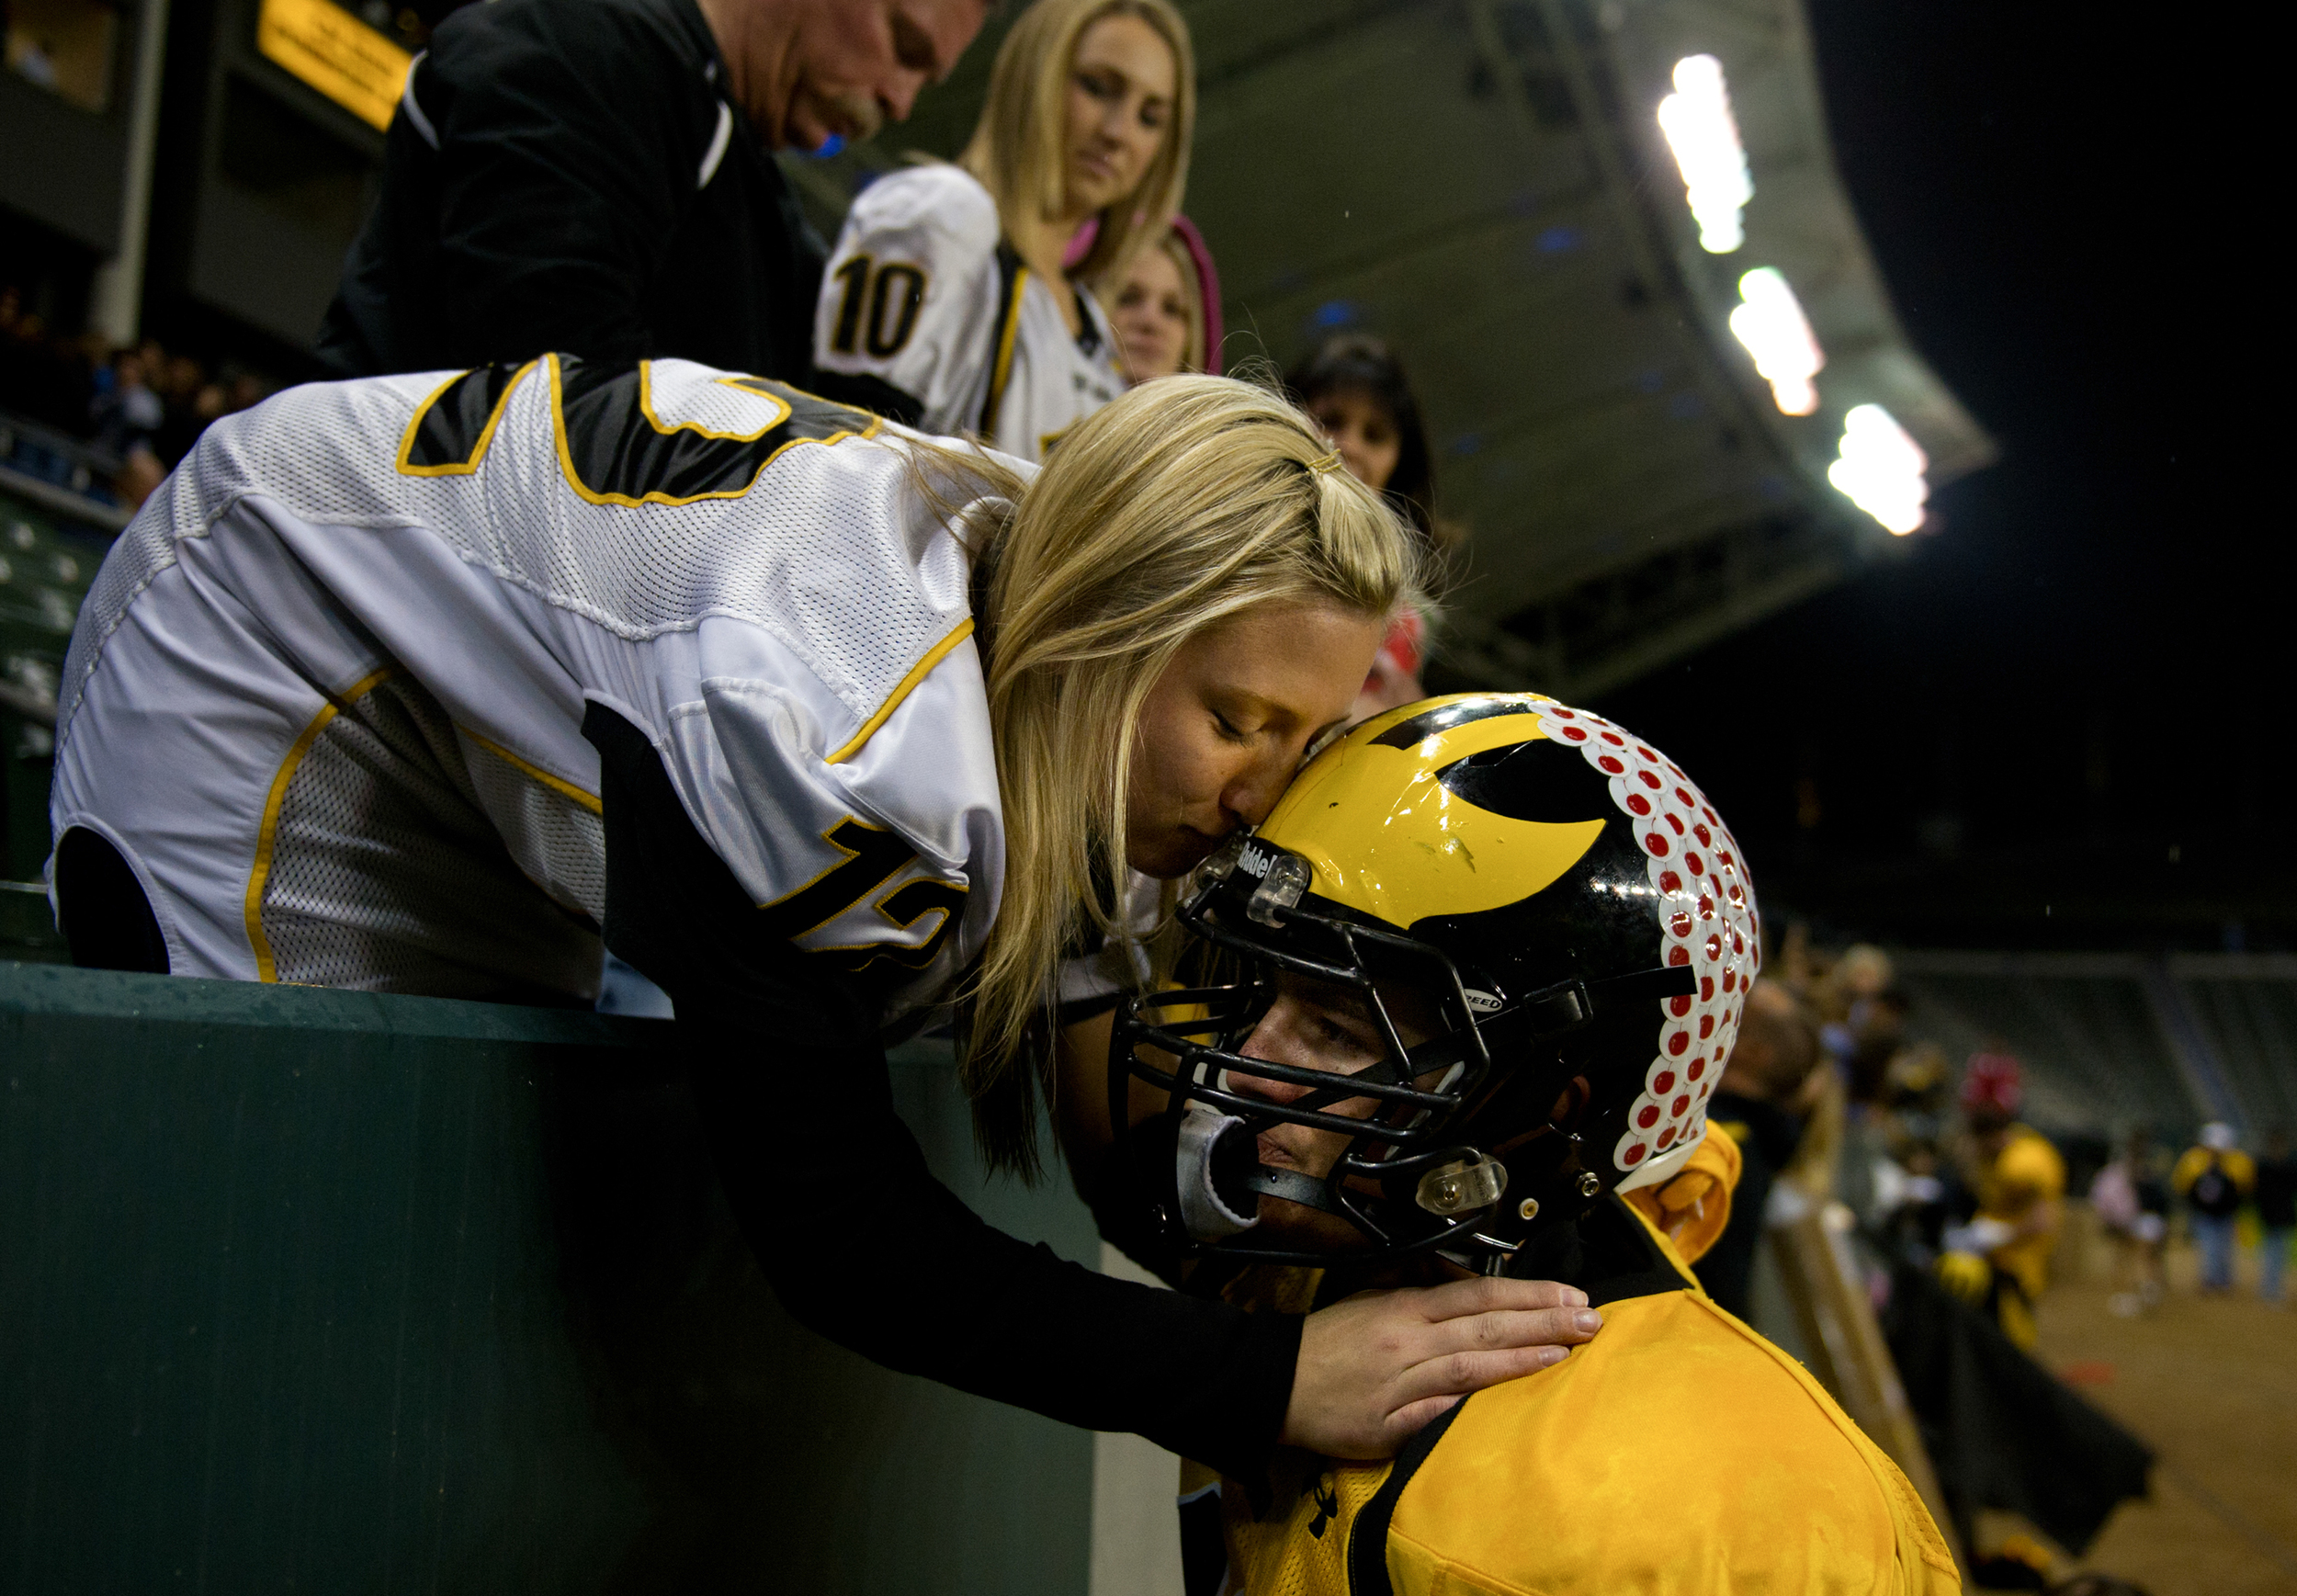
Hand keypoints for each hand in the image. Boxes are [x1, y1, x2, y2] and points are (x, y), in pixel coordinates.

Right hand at [1281, 1276, 1601, 1457]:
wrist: (1275, 1381)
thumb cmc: (1329, 1341)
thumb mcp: (1373, 1300)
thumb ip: (1422, 1298)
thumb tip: (1474, 1296)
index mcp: (1405, 1308)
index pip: (1479, 1295)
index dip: (1529, 1294)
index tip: (1572, 1295)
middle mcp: (1407, 1341)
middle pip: (1485, 1327)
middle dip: (1543, 1321)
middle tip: (1592, 1320)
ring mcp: (1399, 1385)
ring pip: (1468, 1367)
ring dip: (1520, 1358)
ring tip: (1565, 1352)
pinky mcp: (1386, 1426)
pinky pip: (1434, 1414)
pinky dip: (1469, 1404)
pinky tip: (1504, 1399)